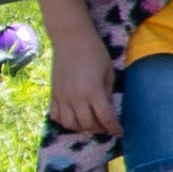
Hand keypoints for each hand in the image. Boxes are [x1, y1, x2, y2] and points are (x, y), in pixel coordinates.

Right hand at [40, 6, 119, 140]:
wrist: (70, 39)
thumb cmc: (95, 52)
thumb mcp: (108, 72)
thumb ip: (107, 93)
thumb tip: (108, 110)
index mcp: (92, 91)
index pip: (105, 118)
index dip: (114, 128)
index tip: (119, 132)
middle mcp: (75, 97)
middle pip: (87, 124)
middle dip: (99, 129)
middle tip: (107, 127)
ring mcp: (61, 97)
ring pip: (70, 124)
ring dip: (82, 128)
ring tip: (91, 124)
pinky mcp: (52, 94)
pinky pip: (55, 115)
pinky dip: (65, 121)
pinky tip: (74, 118)